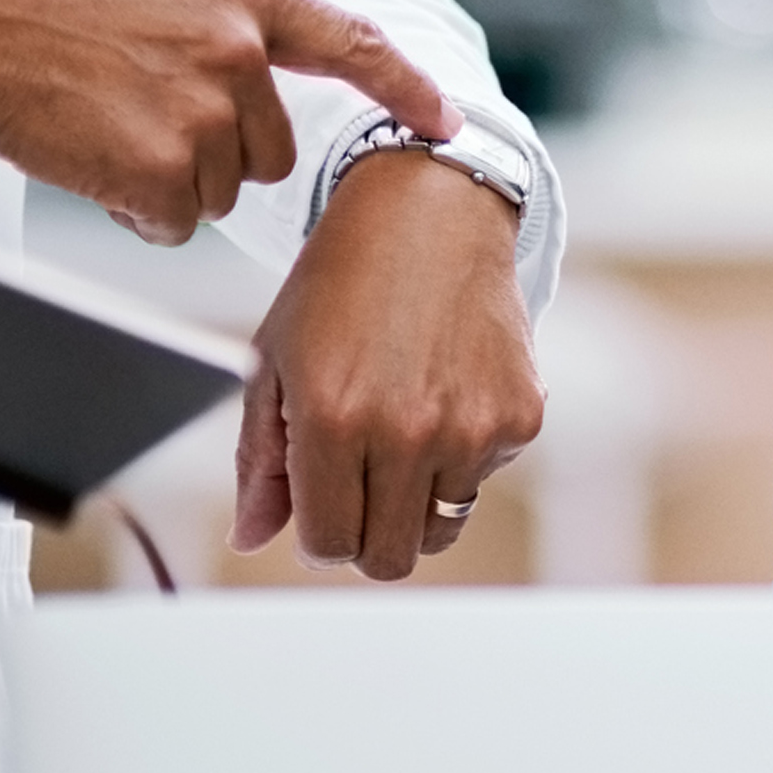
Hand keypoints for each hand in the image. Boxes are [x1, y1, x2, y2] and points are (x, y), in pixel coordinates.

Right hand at [0, 0, 457, 246]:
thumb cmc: (51, 6)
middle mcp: (236, 53)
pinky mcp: (162, 168)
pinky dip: (138, 211)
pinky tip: (95, 161)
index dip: (407, 86)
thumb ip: (224, 30)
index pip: (352, 43)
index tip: (446, 122)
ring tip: (107, 128)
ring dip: (170, 182)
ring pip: (220, 193)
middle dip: (217, 155)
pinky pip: (175, 224)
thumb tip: (259, 92)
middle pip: (270, 153)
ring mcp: (203, 113)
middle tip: (142, 118)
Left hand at [225, 156, 541, 579]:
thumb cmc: (339, 285)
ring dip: (415, 498)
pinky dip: (462, 455)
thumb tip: (250, 538)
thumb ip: (261, 460)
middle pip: (390, 559)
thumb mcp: (276, 363)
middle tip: (361, 487)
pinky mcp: (521, 417)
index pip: (330, 546)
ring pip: (440, 527)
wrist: (431, 213)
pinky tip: (444, 391)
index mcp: (333, 420)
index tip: (324, 502)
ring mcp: (472, 427)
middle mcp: (407, 431)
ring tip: (401, 429)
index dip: (320, 535)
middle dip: (368, 537)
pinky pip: (482, 478)